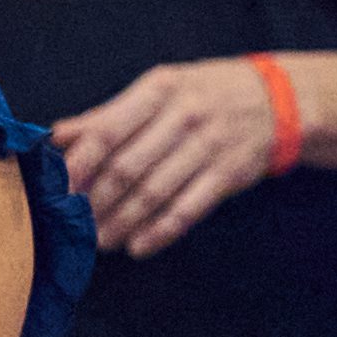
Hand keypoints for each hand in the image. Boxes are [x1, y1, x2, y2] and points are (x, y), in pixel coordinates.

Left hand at [51, 57, 285, 257]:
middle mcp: (184, 115)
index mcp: (160, 89)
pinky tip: (138, 246)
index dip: (79, 164)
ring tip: (100, 239)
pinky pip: (188, 210)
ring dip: (122, 222)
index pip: (108, 131)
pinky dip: (160, 232)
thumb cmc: (205, 93)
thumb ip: (108, 114)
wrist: (279, 99)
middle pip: (128, 168)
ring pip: (155, 193)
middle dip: (96, 201)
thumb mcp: (159, 90)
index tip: (58, 188)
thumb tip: (58, 135)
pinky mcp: (228, 175)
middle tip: (75, 223)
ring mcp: (209, 146)